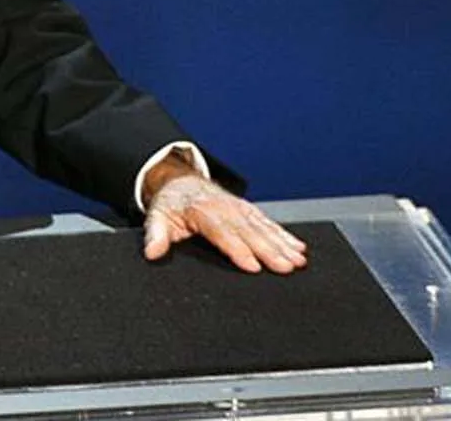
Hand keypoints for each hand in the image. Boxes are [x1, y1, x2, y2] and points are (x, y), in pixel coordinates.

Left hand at [141, 156, 307, 273]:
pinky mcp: (248, 211)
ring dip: (282, 244)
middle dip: (269, 250)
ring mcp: (239, 209)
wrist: (180, 182)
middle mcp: (225, 209)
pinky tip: (299, 248)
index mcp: (203, 212)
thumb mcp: (158, 218)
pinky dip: (285, 235)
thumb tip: (152, 253)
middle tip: (286, 267)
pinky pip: (269, 223)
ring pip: (263, 228)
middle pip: (249, 232)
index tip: (252, 265)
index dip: (238, 249)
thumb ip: (155, 236)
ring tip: (298, 260)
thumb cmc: (171, 205)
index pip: (222, 233)